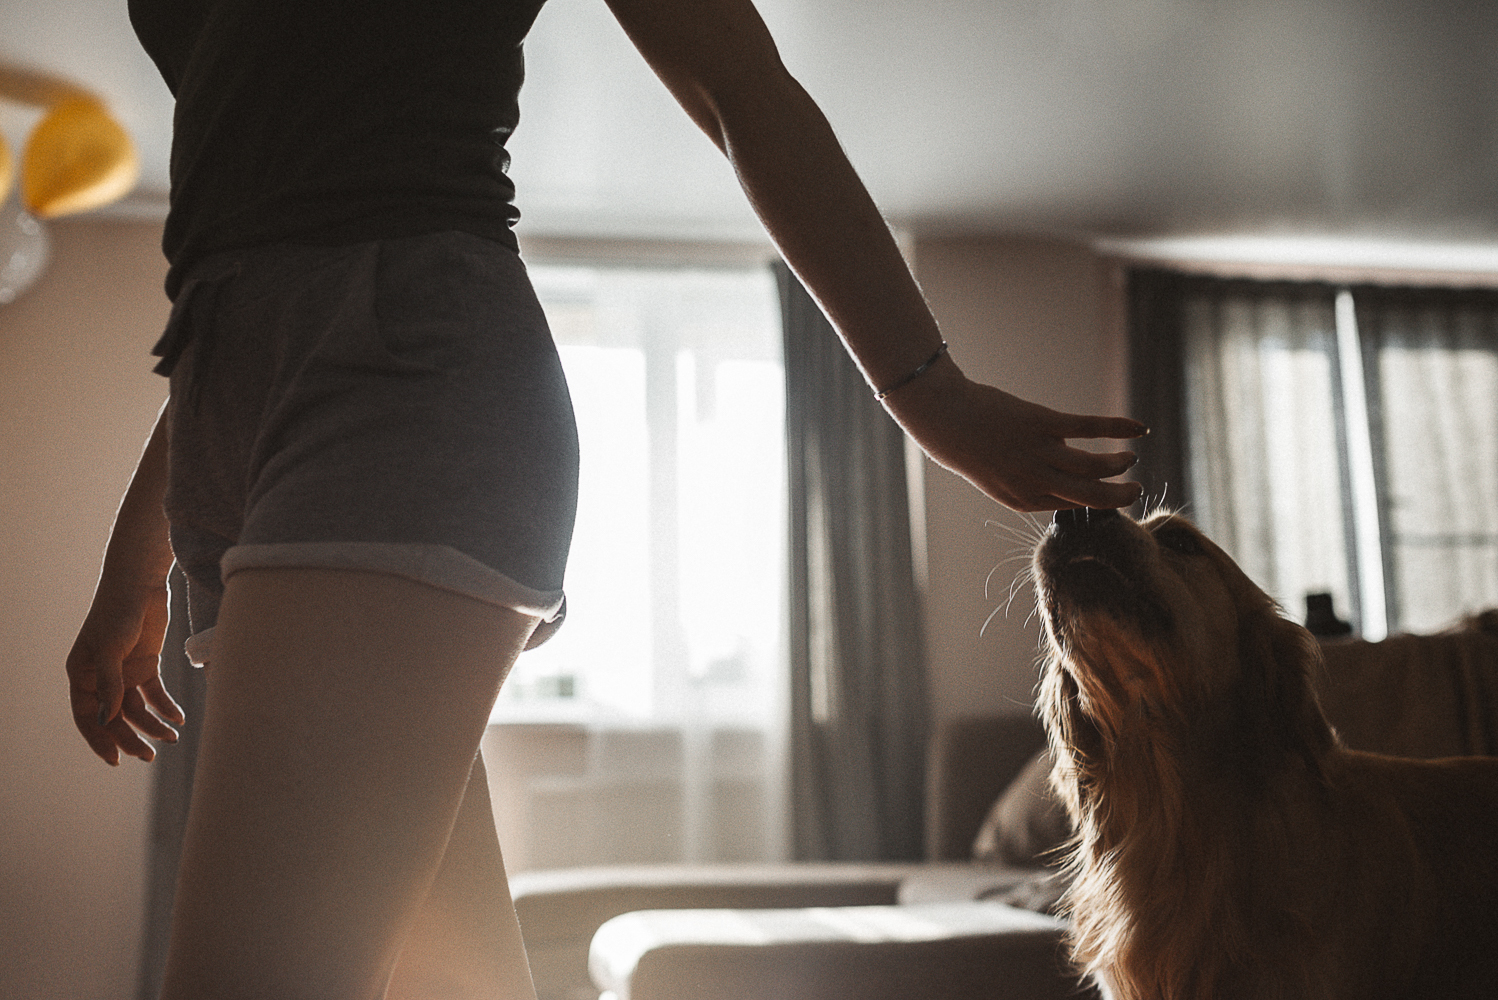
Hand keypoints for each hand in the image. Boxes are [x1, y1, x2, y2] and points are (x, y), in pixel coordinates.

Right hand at [66, 581, 184, 764]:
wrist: (141, 583)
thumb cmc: (117, 612)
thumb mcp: (111, 648)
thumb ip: (111, 684)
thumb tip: (109, 719)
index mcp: (81, 675)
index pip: (88, 716)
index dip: (100, 740)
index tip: (116, 760)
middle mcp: (101, 677)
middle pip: (115, 717)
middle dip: (131, 738)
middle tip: (150, 756)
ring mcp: (125, 671)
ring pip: (138, 708)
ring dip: (154, 724)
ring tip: (172, 737)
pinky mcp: (146, 664)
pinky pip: (155, 693)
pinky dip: (166, 706)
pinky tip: (179, 717)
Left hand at [883, 358, 1146, 511]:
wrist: (944, 416)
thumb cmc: (966, 444)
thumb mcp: (994, 473)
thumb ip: (1025, 477)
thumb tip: (1061, 466)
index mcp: (1022, 499)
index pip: (1070, 506)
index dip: (1093, 502)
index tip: (1108, 494)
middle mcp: (1034, 481)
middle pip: (1090, 496)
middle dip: (1118, 497)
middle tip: (1136, 491)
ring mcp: (1039, 453)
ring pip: (1094, 467)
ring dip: (1118, 464)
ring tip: (1131, 458)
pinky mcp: (1043, 423)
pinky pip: (1090, 428)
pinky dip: (1118, 428)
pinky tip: (1139, 428)